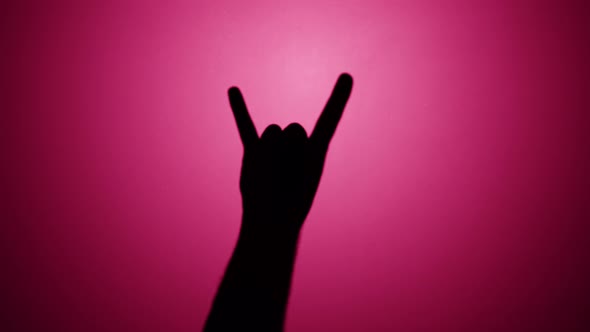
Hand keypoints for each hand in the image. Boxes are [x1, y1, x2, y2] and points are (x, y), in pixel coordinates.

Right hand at [229, 73, 352, 230]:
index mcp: (316, 150)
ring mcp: (274, 146)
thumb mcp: (300, 179)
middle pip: (295, 129)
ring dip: (272, 154)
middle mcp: (296, 144)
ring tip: (272, 175)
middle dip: (291, 149)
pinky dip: (240, 110)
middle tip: (289, 173)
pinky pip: (245, 127)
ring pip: (273, 132)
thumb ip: (293, 149)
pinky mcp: (253, 152)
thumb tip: (274, 132)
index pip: (329, 118)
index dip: (339, 98)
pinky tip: (233, 90)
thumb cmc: (290, 205)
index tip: (347, 76)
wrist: (270, 222)